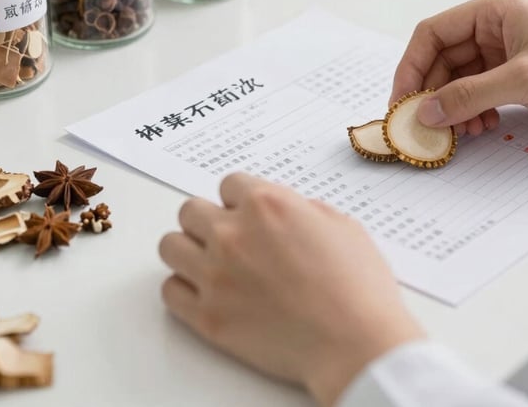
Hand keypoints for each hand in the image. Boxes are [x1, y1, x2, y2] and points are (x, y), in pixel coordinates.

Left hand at [159, 173, 424, 406]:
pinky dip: (184, 289)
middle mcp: (233, 234)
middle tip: (227, 236)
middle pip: (190, 210)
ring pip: (170, 246)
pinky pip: (170, 291)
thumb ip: (302, 209)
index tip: (248, 213)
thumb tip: (286, 213)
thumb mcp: (340, 225)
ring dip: (189, 249)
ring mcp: (215, 276)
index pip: (229, 184)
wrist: (355, 344)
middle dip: (209, 219)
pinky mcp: (207, 317)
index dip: (241, 199)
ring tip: (211, 262)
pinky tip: (207, 292)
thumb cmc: (357, 286)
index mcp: (267, 204)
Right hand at [391, 0, 527, 134]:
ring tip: (458, 132)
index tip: (401, 99)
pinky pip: (479, 93)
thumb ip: (469, 95)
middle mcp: (495, 27)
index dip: (411, 66)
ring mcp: (506, 52)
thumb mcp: (523, 80)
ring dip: (453, 107)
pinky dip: (472, 111)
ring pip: (459, 80)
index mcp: (494, 10)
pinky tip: (480, 128)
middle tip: (424, 125)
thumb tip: (427, 112)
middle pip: (443, 60)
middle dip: (433, 93)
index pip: (433, 33)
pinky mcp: (516, 76)